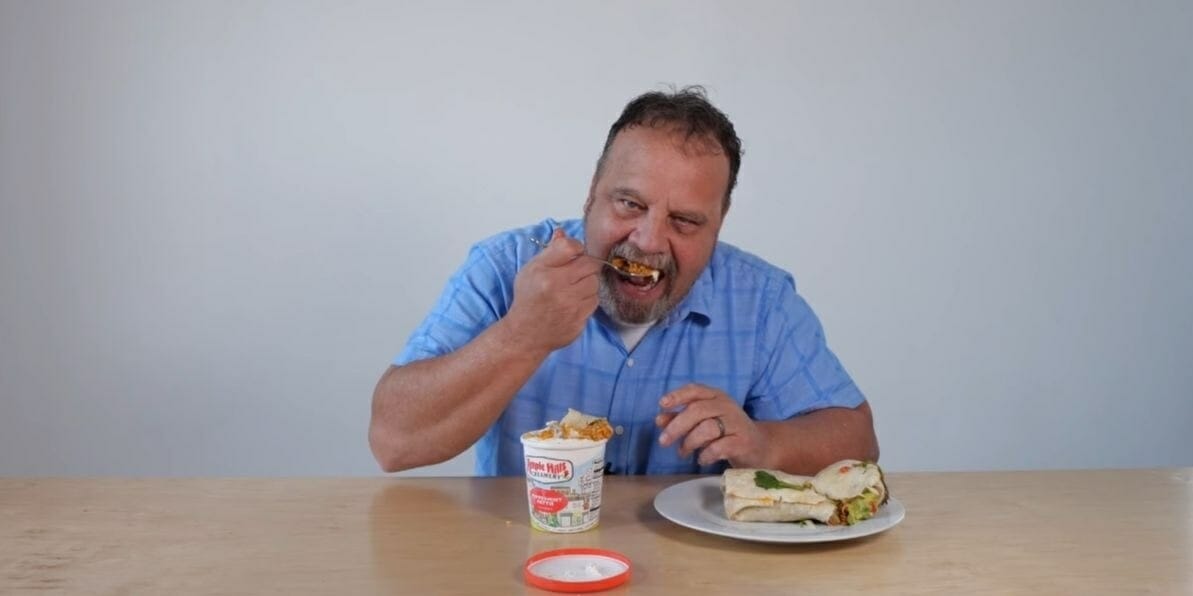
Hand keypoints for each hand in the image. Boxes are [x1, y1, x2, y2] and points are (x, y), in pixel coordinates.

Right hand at [506, 228, 602, 352]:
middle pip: (589, 264)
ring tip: (573, 288)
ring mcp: (570, 306)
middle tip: (574, 273)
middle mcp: (558, 288)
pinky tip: (574, 302)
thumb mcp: (531, 270)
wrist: (526, 333)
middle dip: (584, 266)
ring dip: (587, 283)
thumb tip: (563, 232)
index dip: (576, 248)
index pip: (572, 246)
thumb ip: (550, 251)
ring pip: (594, 283)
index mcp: (544, 272)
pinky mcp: (580, 319)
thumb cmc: (528, 299)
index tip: (573, 254)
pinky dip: (588, 299)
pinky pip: (594, 301)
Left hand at [655, 384, 770, 467]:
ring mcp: (737, 423)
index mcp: (716, 396)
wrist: (760, 448)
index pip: (695, 390)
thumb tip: (659, 419)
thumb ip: (681, 419)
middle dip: (677, 426)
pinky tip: (701, 459)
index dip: (678, 396)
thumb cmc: (726, 433)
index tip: (662, 405)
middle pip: (697, 410)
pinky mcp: (743, 442)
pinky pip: (719, 447)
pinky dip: (705, 455)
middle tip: (663, 441)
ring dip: (690, 442)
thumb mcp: (703, 423)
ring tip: (683, 453)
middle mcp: (727, 406)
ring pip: (707, 428)